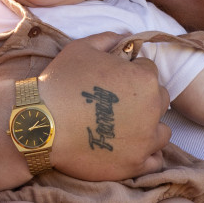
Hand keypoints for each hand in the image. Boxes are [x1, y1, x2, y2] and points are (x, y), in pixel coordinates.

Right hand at [40, 33, 171, 181]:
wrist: (41, 125)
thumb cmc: (61, 83)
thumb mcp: (81, 48)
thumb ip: (107, 39)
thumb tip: (122, 38)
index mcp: (144, 79)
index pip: (149, 71)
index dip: (132, 72)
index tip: (115, 80)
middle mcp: (152, 110)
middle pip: (159, 100)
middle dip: (144, 99)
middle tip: (118, 103)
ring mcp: (145, 140)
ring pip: (162, 131)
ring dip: (149, 127)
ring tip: (126, 128)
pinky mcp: (134, 164)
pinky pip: (155, 161)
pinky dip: (147, 154)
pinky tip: (132, 148)